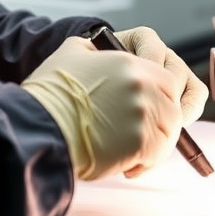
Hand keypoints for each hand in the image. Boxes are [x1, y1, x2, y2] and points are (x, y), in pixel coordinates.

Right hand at [20, 34, 196, 180]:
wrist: (38, 125)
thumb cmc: (51, 91)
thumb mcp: (75, 50)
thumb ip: (101, 48)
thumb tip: (108, 52)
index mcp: (133, 61)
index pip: (170, 72)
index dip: (165, 90)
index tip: (154, 104)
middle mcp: (146, 84)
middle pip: (175, 101)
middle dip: (164, 117)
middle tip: (145, 130)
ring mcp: (146, 113)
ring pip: (172, 129)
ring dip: (158, 142)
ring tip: (134, 151)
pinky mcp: (143, 142)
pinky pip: (161, 153)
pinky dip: (149, 163)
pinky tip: (129, 167)